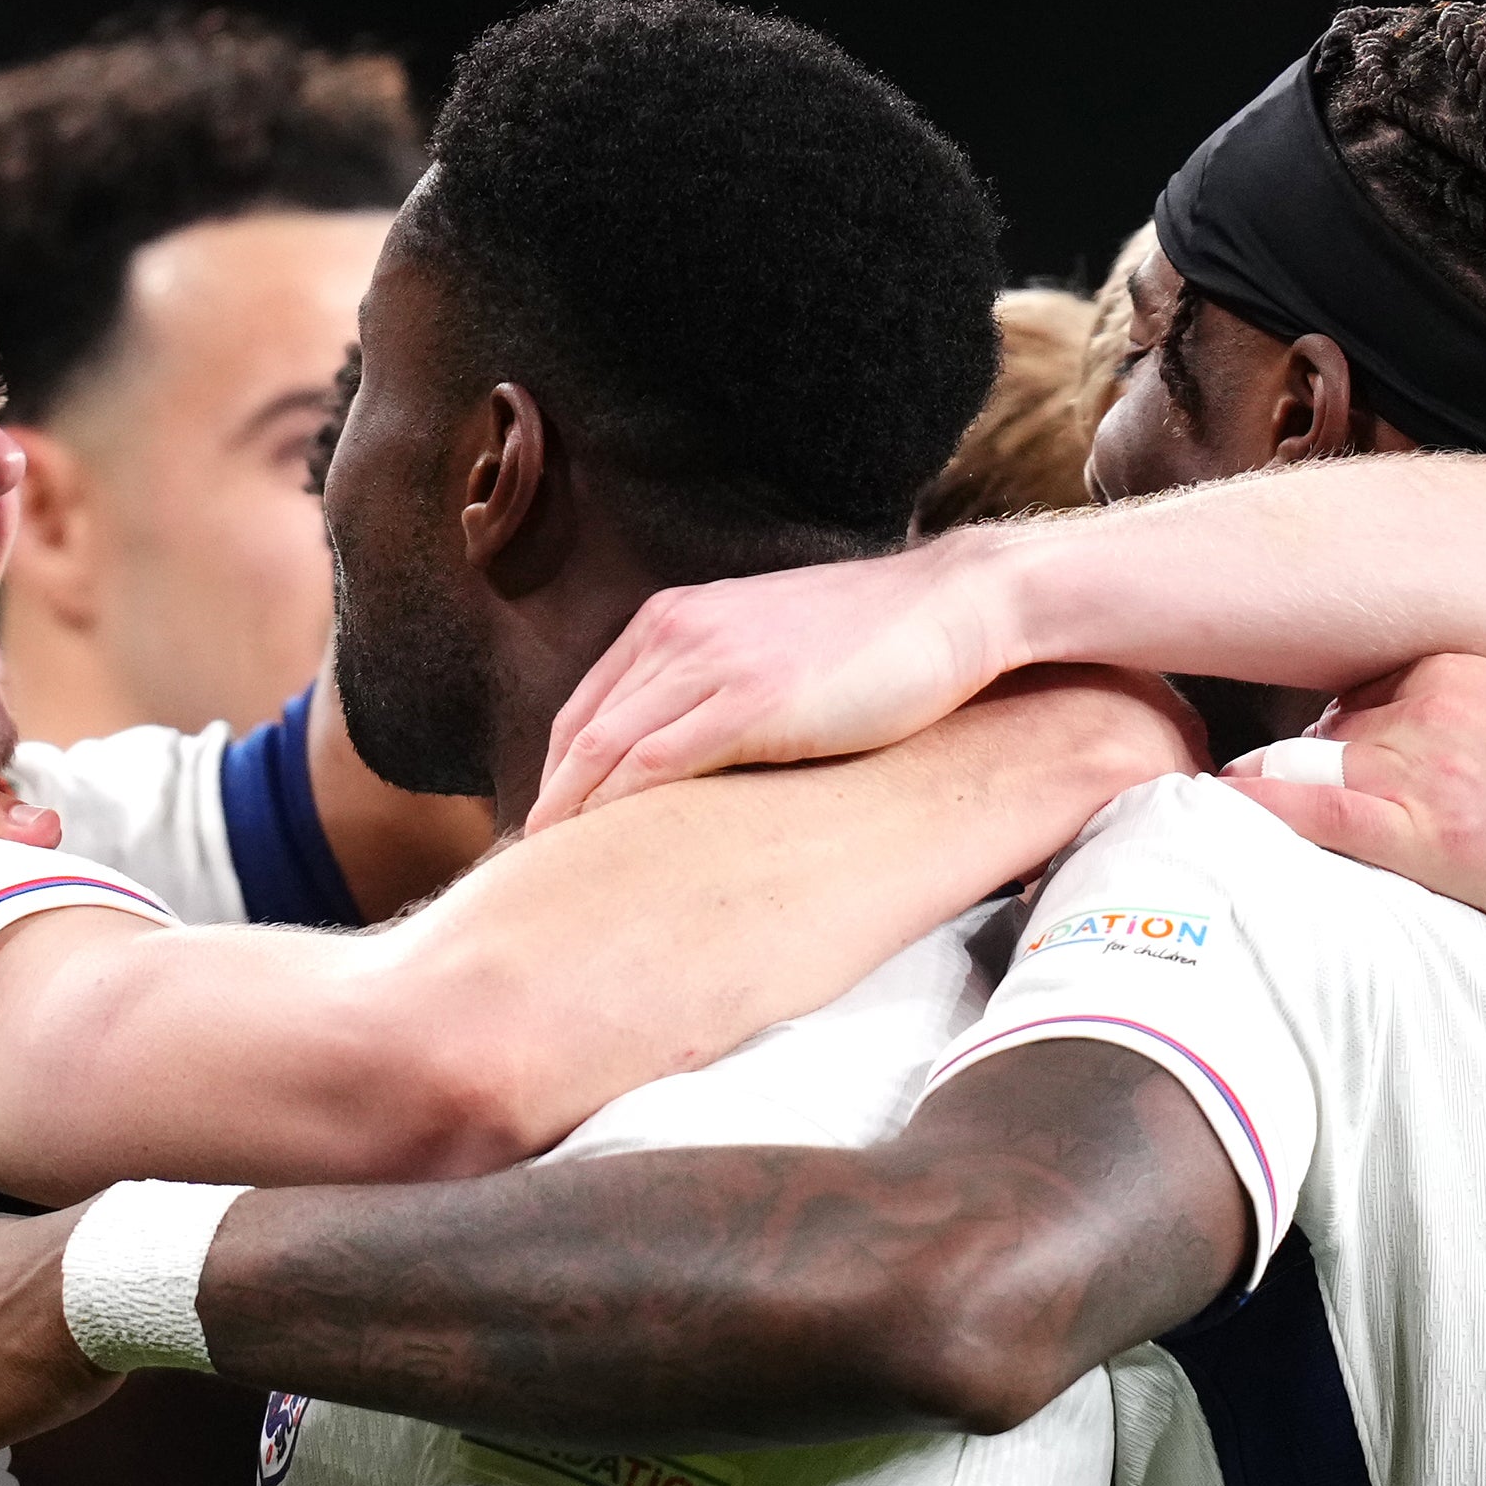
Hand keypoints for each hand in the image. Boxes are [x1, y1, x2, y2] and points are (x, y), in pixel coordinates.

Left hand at [530, 536, 1015, 826]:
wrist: (954, 607)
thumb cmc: (882, 638)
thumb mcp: (774, 649)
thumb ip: (724, 684)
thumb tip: (706, 751)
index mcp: (676, 619)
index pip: (588, 708)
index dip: (559, 775)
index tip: (549, 831)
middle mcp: (678, 634)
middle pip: (582, 734)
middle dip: (551, 804)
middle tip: (530, 872)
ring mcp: (710, 665)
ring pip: (605, 751)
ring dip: (571, 817)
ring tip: (552, 878)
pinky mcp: (748, 703)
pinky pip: (653, 765)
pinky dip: (617, 812)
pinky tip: (605, 855)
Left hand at [1224, 653, 1485, 961]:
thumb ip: (1472, 710)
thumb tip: (1406, 734)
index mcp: (1463, 664)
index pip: (1359, 691)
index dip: (1340, 740)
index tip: (1320, 766)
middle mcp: (1435, 700)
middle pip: (1325, 729)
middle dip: (1312, 770)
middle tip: (1292, 811)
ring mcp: (1428, 763)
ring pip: (1308, 765)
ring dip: (1281, 797)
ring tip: (1249, 832)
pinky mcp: (1429, 829)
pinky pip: (1312, 810)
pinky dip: (1262, 811)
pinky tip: (1224, 814)